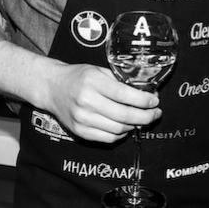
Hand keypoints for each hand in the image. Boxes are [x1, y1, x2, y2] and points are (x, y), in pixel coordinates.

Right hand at [42, 61, 161, 142]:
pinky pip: (107, 138)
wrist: (52, 87)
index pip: (124, 94)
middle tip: (155, 113)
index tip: (155, 100)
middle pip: (124, 115)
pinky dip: (122, 135)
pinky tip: (128, 127)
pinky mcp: (80, 132)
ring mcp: (82, 119)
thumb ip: (119, 80)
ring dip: (135, 126)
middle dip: (145, 116)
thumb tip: (144, 91)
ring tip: (143, 119)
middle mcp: (87, 102)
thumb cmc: (78, 76)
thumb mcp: (98, 70)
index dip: (144, 100)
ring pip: (118, 130)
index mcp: (93, 82)